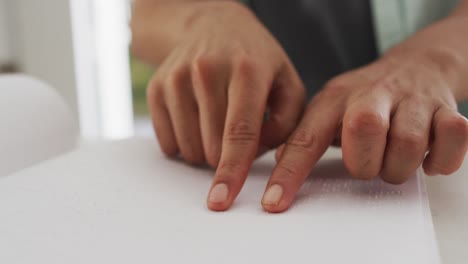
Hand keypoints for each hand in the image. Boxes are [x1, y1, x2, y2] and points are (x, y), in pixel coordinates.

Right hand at [146, 2, 304, 209]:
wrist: (212, 26)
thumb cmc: (255, 60)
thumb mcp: (286, 82)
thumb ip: (286, 123)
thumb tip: (259, 156)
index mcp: (247, 70)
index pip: (239, 132)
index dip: (232, 171)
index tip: (222, 200)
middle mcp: (207, 70)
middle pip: (211, 147)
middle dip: (226, 158)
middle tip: (236, 136)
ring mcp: (176, 78)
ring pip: (188, 149)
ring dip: (206, 151)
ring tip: (217, 122)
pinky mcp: (157, 87)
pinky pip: (167, 143)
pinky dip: (185, 143)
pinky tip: (197, 118)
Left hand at [263, 49, 467, 212]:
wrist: (417, 65)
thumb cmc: (367, 97)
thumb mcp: (329, 108)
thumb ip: (306, 137)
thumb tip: (279, 168)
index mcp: (335, 99)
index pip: (306, 138)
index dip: (290, 173)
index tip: (275, 202)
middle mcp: (372, 95)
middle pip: (363, 130)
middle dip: (364, 163)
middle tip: (367, 162)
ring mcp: (412, 100)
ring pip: (408, 142)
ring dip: (400, 166)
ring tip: (393, 158)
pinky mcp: (447, 109)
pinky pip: (453, 139)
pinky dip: (440, 159)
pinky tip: (427, 156)